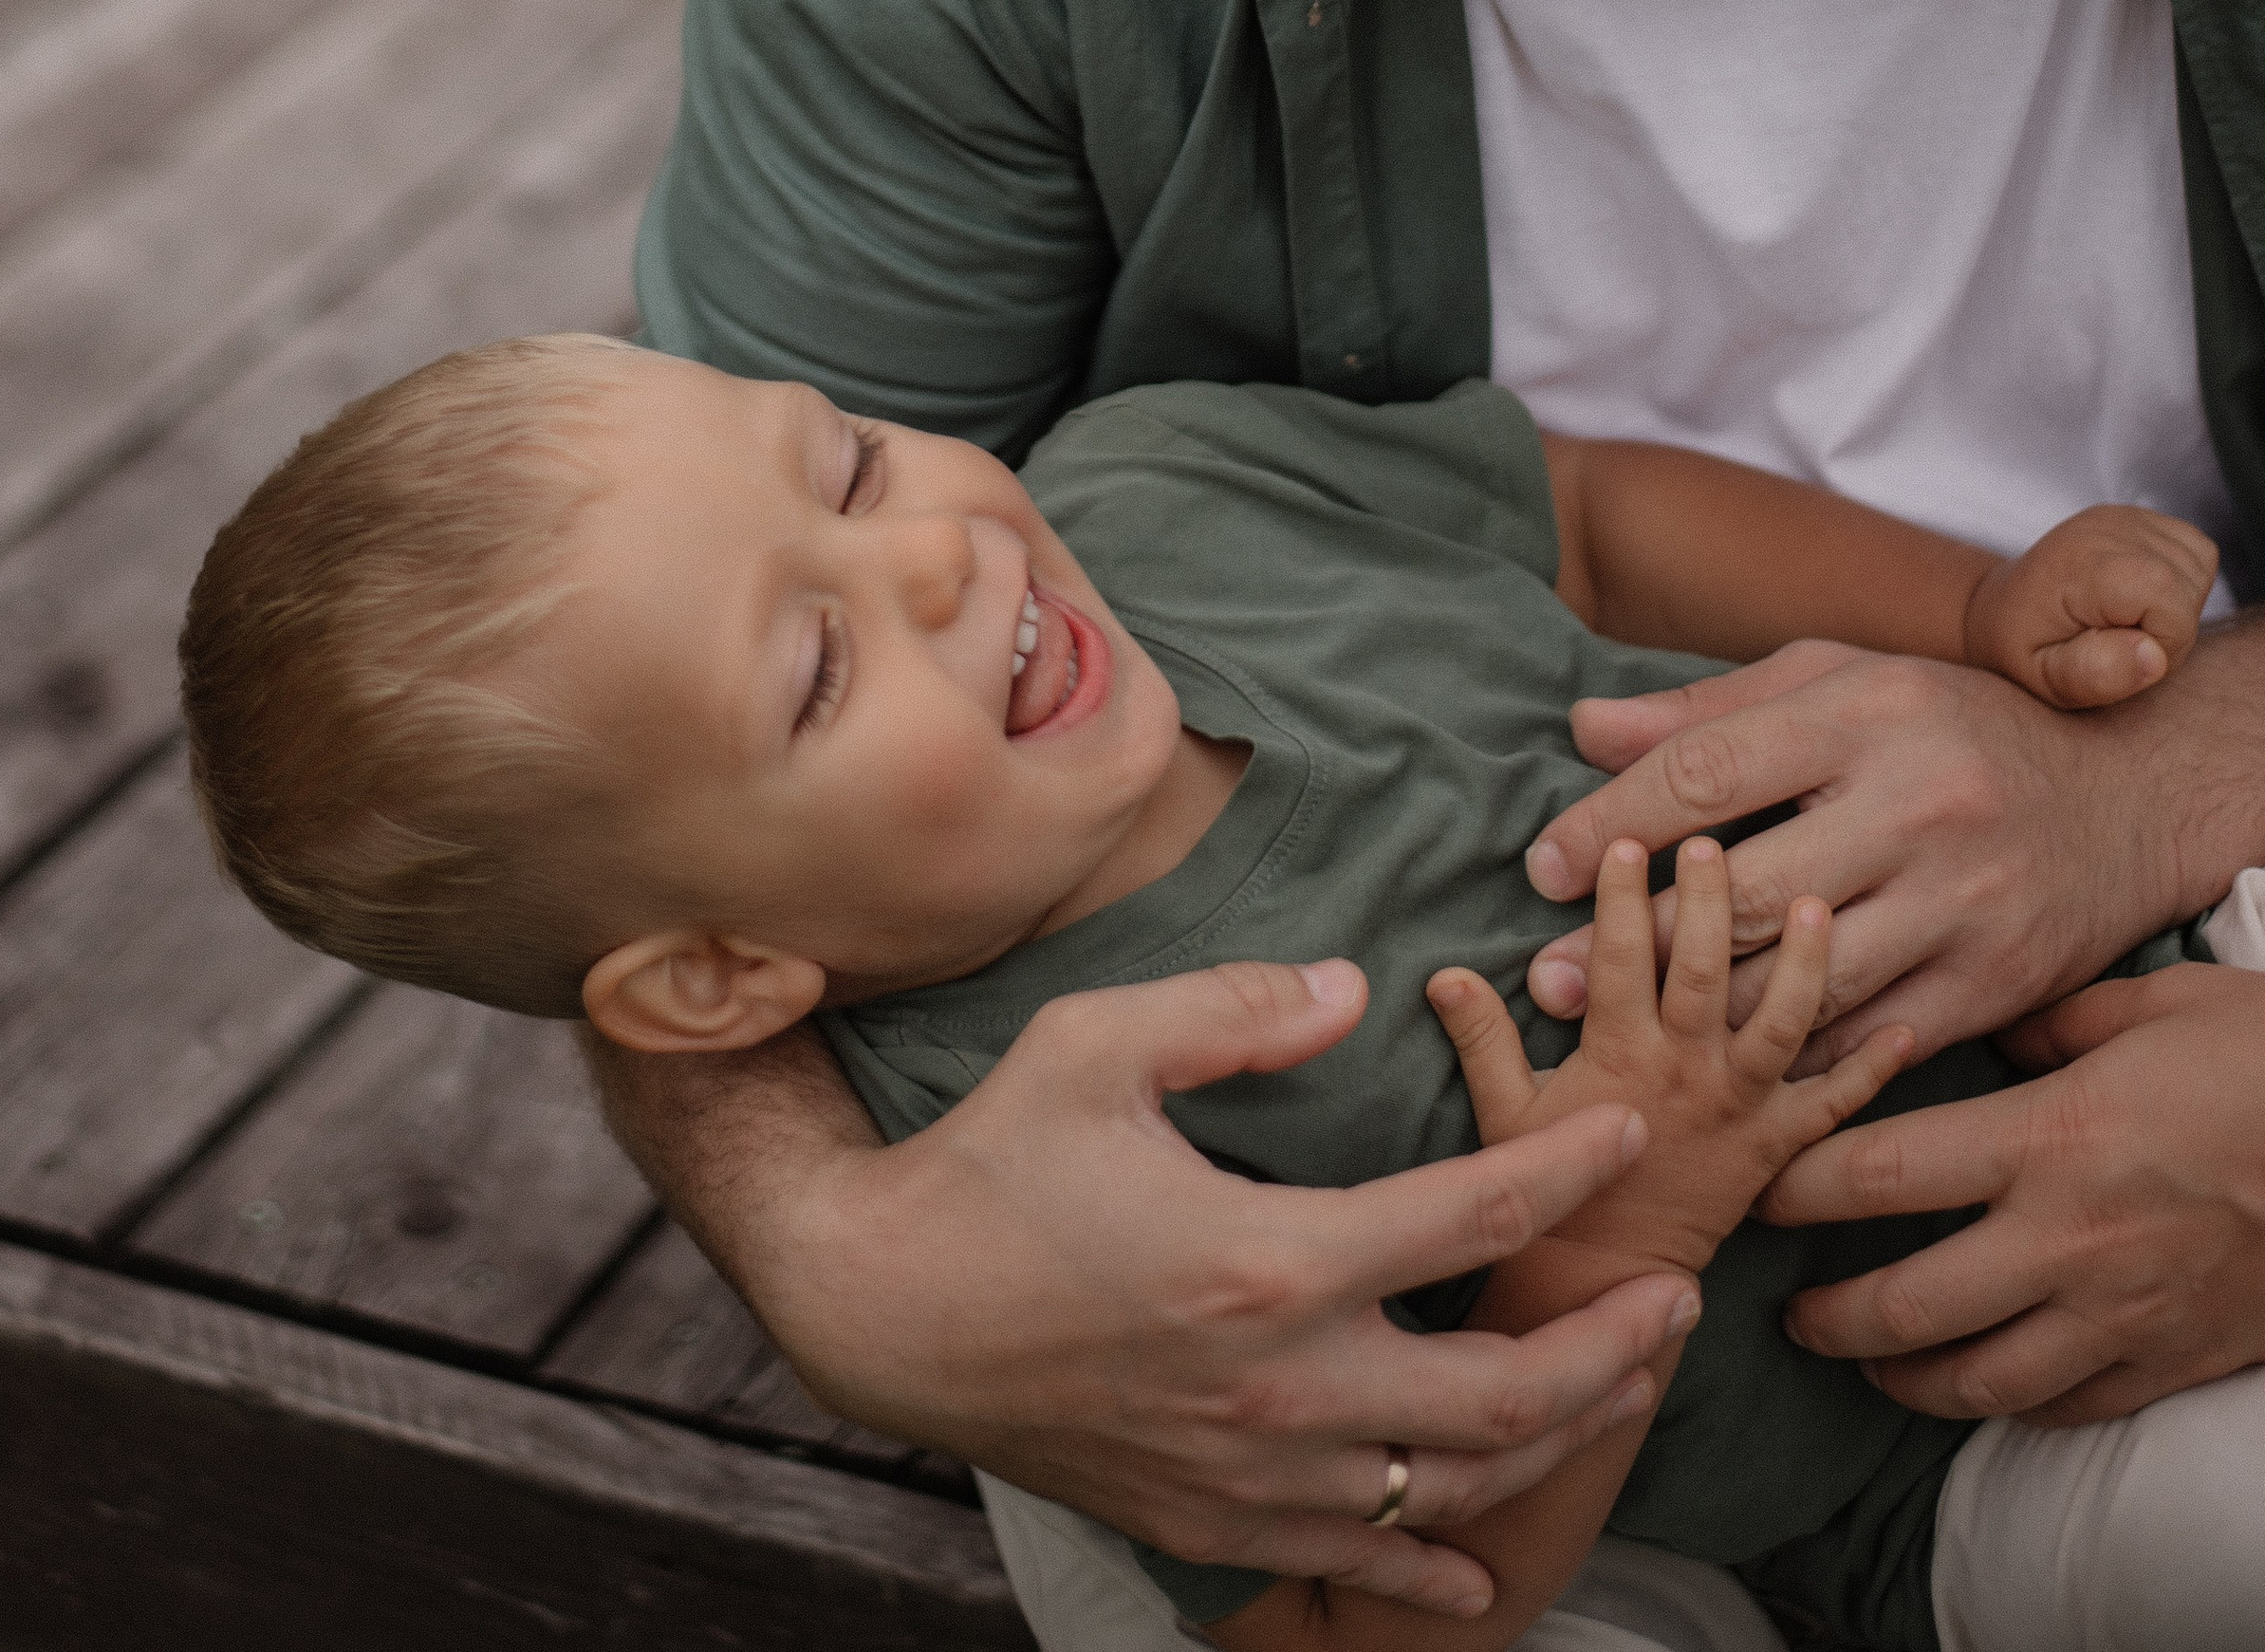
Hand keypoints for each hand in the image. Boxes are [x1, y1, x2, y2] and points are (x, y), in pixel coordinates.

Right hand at [768, 962, 1692, 1611]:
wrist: (881, 1311)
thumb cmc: (989, 1162)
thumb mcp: (1099, 1042)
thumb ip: (1238, 1012)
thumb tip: (1357, 992)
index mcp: (1269, 1258)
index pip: (1469, 1218)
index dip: (1565, 1171)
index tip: (1626, 1131)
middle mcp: (1282, 1387)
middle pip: (1505, 1389)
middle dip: (1613, 1345)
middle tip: (1676, 1293)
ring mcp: (1252, 1473)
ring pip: (1454, 1486)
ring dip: (1559, 1437)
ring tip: (1621, 1386)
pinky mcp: (1213, 1523)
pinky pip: (1359, 1562)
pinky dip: (1438, 1565)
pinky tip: (1489, 1564)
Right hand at [1434, 841, 1909, 1280]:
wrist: (1612, 1282)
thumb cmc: (1555, 1193)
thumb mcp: (1505, 1114)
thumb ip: (1480, 1038)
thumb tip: (1440, 972)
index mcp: (1619, 1056)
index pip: (1618, 957)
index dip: (1619, 897)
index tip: (1624, 839)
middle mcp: (1687, 1072)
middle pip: (1704, 972)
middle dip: (1710, 902)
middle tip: (1717, 842)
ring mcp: (1740, 1106)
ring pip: (1782, 1021)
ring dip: (1803, 962)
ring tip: (1819, 901)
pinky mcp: (1778, 1143)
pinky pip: (1836, 1103)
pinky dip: (1874, 1065)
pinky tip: (1906, 1022)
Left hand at [1519, 639, 2214, 1061]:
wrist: (2123, 795)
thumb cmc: (1950, 725)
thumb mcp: (1839, 680)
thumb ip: (1710, 710)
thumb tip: (1583, 727)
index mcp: (1864, 715)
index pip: (1710, 770)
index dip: (1613, 821)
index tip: (1543, 866)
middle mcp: (1915, 807)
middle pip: (1749, 890)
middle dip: (1634, 943)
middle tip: (1548, 976)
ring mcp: (1958, 904)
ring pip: (1803, 982)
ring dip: (1692, 1017)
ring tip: (1608, 1038)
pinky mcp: (1988, 984)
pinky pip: (1868, 1041)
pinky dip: (1789, 1064)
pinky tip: (1718, 1078)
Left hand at [1761, 960, 2264, 1418]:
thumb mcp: (2155, 1003)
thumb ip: (2055, 1017)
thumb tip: (2000, 1026)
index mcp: (2049, 1139)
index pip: (1882, 1173)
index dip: (1798, 1184)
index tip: (1755, 1185)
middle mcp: (2068, 1239)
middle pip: (1909, 1301)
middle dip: (1831, 1315)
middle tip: (1788, 1309)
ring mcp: (2118, 1314)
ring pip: (1979, 1378)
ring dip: (1902, 1378)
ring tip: (1862, 1361)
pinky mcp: (2167, 1361)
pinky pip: (2063, 1406)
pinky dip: (2004, 1404)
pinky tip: (1973, 1386)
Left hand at [1961, 505, 2217, 709]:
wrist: (2000, 610)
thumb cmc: (2023, 650)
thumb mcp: (2046, 680)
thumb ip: (2096, 675)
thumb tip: (2153, 656)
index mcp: (2081, 564)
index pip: (2171, 599)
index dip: (2165, 642)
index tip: (2124, 652)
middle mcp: (2104, 527)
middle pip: (2190, 581)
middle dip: (2172, 626)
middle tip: (2121, 639)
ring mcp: (2122, 515)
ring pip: (2198, 562)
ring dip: (2178, 603)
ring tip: (2128, 619)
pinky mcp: (2136, 517)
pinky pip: (2193, 548)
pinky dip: (2181, 579)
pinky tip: (2140, 597)